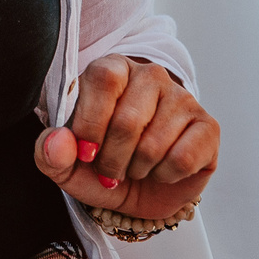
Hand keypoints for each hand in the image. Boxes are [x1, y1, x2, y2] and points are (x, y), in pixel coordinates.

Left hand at [36, 54, 215, 221]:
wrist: (142, 190)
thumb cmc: (102, 166)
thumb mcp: (67, 166)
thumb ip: (50, 153)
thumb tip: (58, 143)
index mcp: (112, 69)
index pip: (103, 80)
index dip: (91, 123)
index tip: (85, 154)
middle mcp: (150, 75)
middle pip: (128, 120)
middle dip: (112, 160)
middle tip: (109, 171)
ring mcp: (183, 98)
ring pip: (154, 145)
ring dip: (137, 170)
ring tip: (135, 167)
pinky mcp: (208, 126)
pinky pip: (183, 158)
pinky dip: (165, 176)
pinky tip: (162, 170)